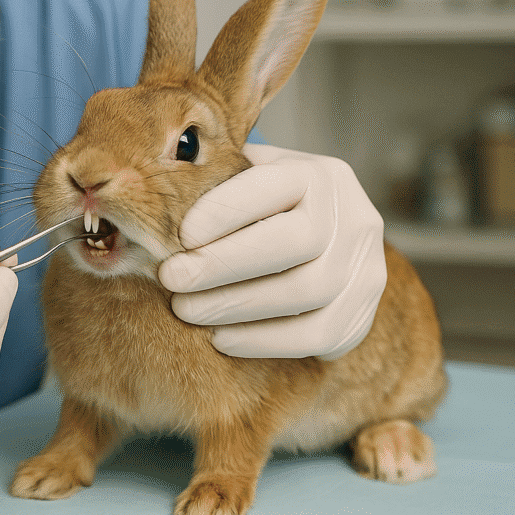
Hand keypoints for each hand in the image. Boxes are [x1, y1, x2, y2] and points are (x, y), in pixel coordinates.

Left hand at [158, 143, 386, 359]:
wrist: (324, 245)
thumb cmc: (262, 210)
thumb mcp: (245, 181)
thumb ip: (212, 181)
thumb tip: (147, 191)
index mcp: (318, 174)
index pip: (273, 186)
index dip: (225, 210)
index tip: (181, 235)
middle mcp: (352, 215)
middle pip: (292, 241)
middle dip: (223, 264)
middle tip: (172, 278)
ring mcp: (366, 265)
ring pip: (306, 290)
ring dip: (237, 305)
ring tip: (186, 310)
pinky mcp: (364, 311)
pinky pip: (319, 335)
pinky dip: (265, 340)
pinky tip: (222, 339)